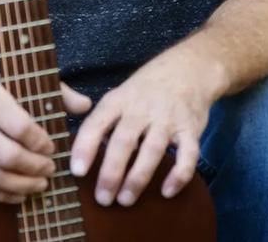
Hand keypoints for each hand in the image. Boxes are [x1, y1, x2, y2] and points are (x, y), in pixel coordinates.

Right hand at [0, 68, 89, 203]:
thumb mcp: (16, 79)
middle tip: (50, 170)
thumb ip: (53, 90)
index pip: (19, 126)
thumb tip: (85, 105)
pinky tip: (18, 193)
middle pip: (5, 156)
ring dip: (19, 186)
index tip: (53, 147)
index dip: (40, 142)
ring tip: (40, 184)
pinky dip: (0, 194)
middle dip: (33, 168)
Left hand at [70, 47, 213, 206]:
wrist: (188, 68)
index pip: (97, 123)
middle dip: (111, 172)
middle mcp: (142, 108)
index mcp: (119, 100)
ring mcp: (168, 118)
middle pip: (124, 140)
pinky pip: (188, 154)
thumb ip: (103, 122)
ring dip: (138, 177)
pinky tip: (167, 192)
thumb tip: (82, 160)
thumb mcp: (121, 95)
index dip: (85, 147)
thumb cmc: (146, 90)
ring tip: (125, 200)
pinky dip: (179, 174)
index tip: (77, 172)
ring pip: (152, 149)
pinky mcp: (190, 128)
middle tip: (103, 199)